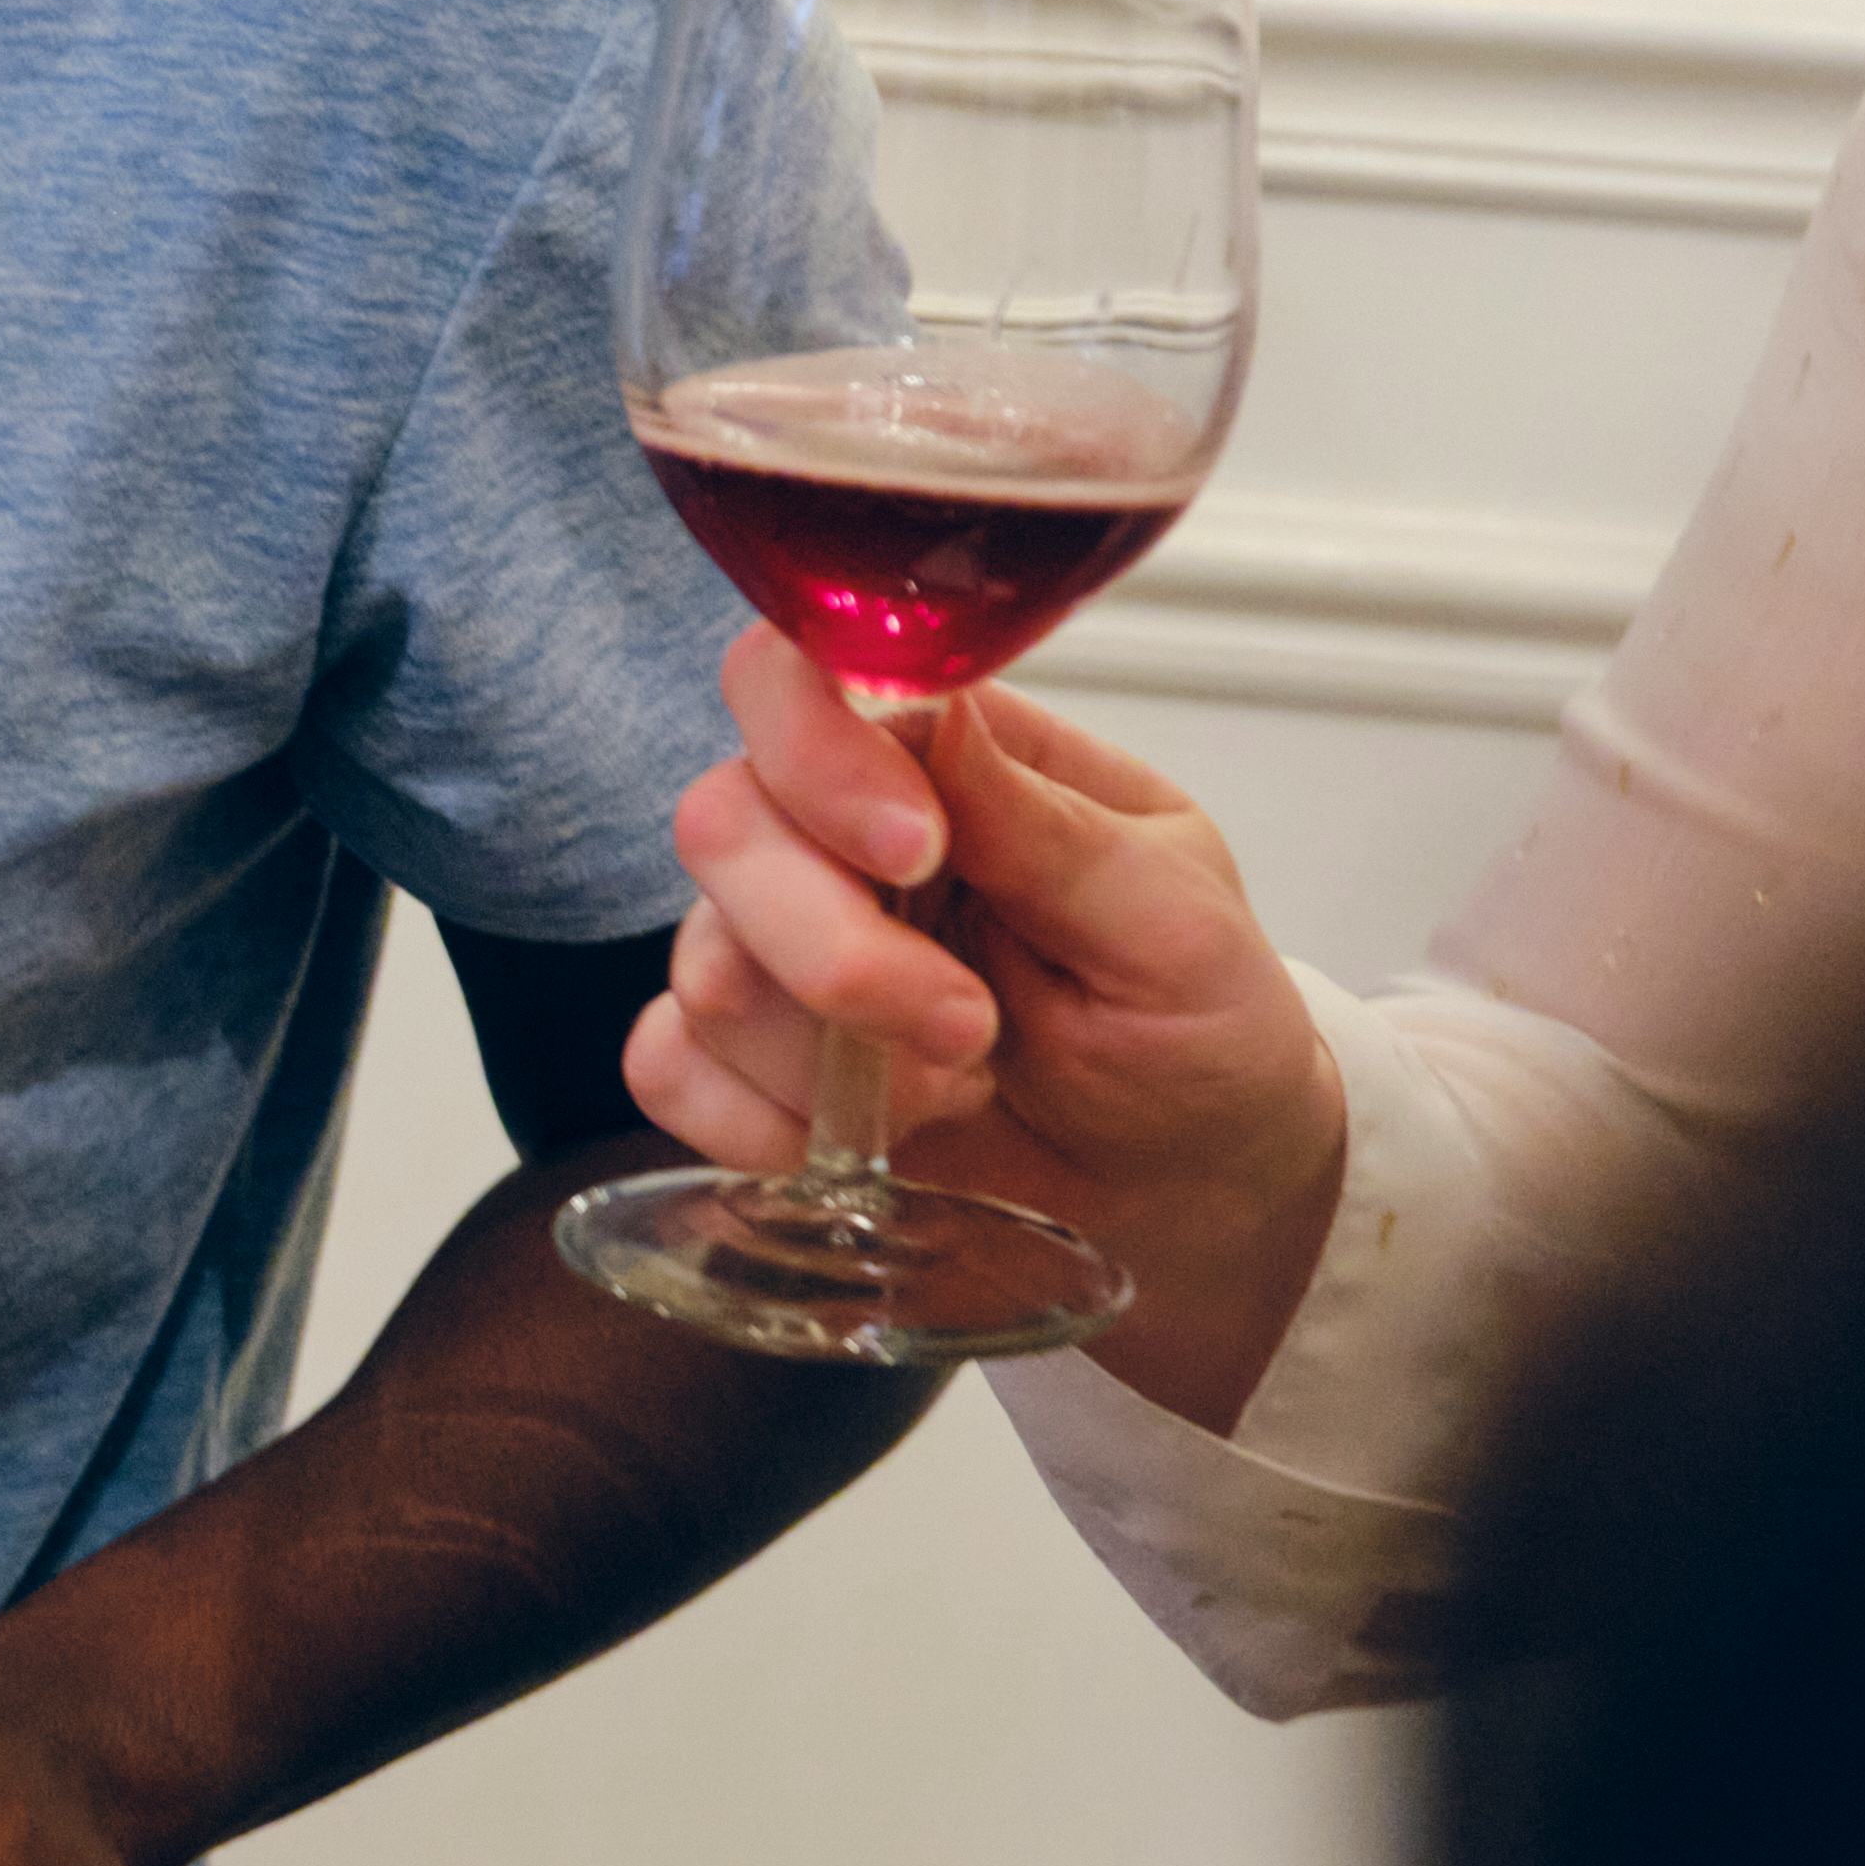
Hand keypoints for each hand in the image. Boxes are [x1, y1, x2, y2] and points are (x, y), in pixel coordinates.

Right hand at [629, 633, 1349, 1434]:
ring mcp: (778, 945)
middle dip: (833, 950)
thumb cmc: (1196, 1030)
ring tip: (959, 1081)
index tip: (916, 854)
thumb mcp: (1172, 927)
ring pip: (701, 968)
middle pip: (723, 826)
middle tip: (965, 1026)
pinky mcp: (745, 1056)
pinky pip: (668, 1067)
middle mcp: (836, 836)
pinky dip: (759, 1120)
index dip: (818, 756)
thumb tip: (938, 711)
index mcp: (946, 761)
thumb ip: (1049, 830)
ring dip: (831, 1058)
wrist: (1186, 1184)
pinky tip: (866, 1136)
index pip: (798, 681)